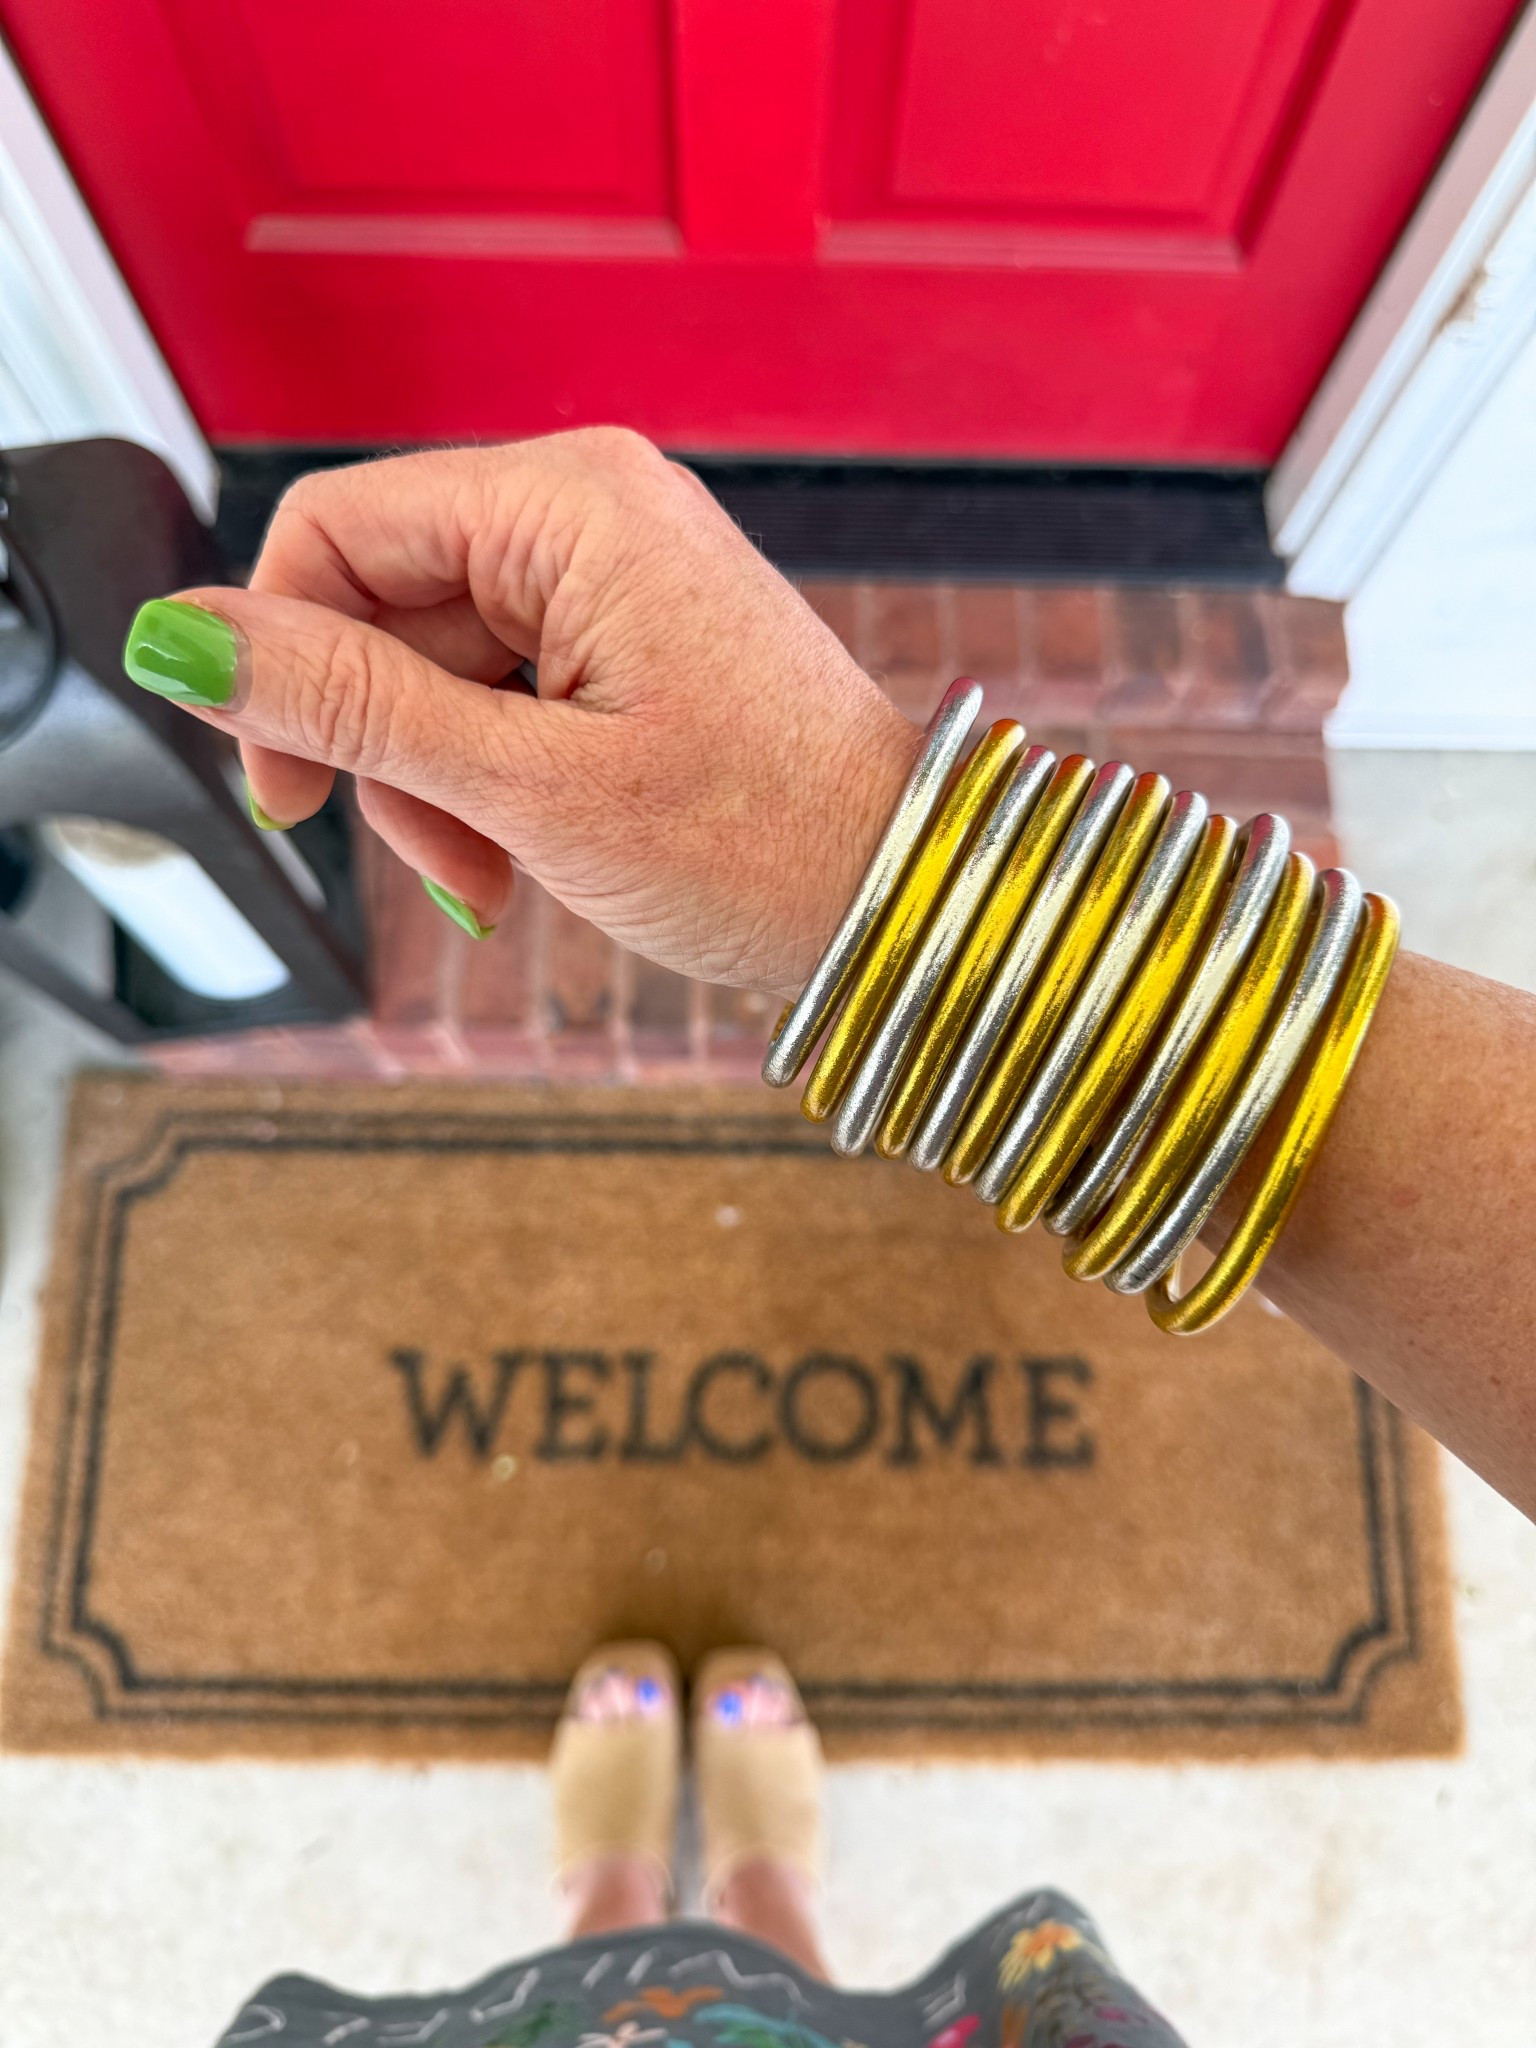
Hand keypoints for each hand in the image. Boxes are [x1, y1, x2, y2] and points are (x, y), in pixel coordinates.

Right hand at [126, 429, 920, 994]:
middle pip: (383, 604)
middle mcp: (590, 512)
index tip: (289, 787)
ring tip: (500, 868)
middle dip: (385, 746)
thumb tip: (188, 641)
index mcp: (571, 503)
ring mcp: (613, 577)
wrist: (900, 898)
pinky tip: (528, 846)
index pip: (336, 530)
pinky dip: (490, 780)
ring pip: (434, 664)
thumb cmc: (769, 841)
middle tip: (442, 856)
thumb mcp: (529, 784)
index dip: (280, 657)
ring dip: (437, 782)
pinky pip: (500, 692)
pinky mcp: (628, 640)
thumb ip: (350, 706)